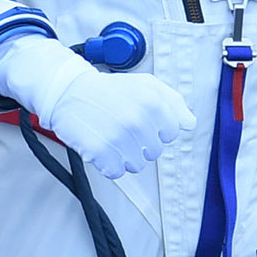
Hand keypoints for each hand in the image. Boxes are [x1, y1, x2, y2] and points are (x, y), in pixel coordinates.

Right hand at [0, 39, 194, 180]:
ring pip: (137, 165)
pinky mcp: (100, 152)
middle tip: (123, 129)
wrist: (68, 92)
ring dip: (125, 156)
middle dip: (140, 144)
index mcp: (153, 103)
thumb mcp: (145, 85)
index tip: (142, 123)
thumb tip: (189, 123)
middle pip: (154, 152)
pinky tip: (102, 148)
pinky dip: (109, 165)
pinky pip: (116, 172)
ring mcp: (118, 137)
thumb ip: (173, 102)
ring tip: (111, 138)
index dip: (157, 130)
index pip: (170, 134)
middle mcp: (137, 120)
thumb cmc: (108, 89)